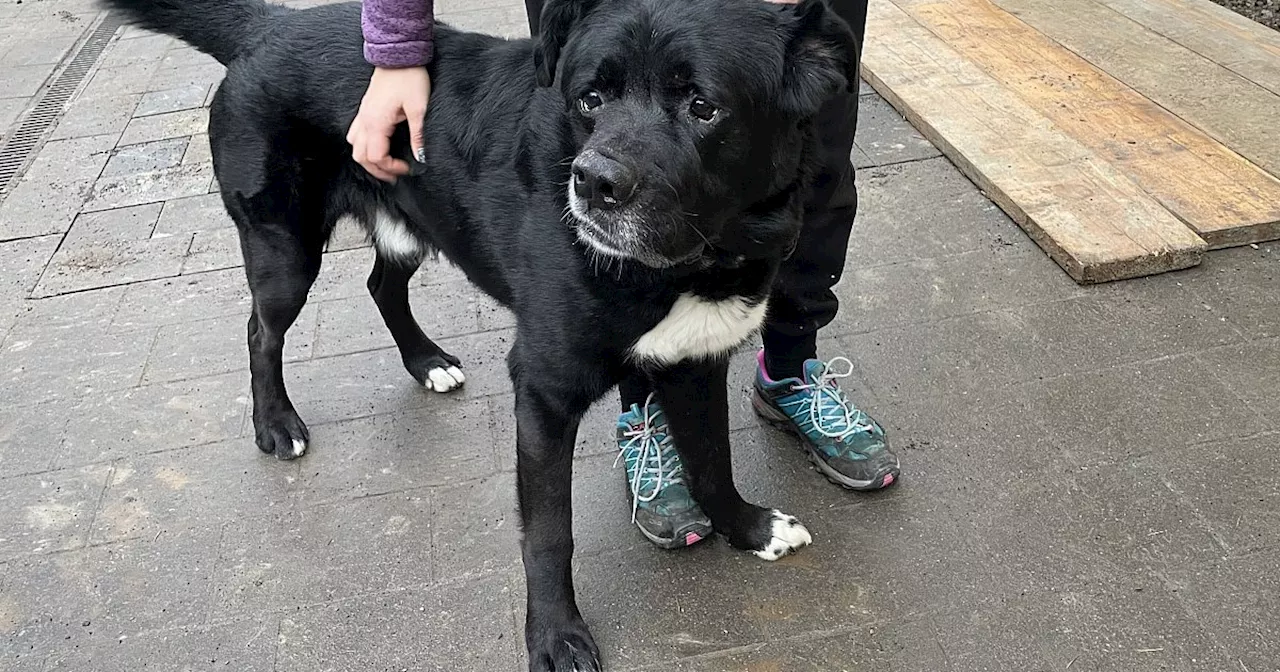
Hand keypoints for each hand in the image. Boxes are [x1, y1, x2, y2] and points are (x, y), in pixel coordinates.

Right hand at [347, 66, 430, 181]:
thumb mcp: (419, 108)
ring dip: (368, 158)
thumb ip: (418, 135)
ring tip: (385, 164)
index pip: (376, 157)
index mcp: (376, 122)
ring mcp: (362, 114)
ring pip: (355, 145)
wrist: (399, 54)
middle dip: (376, 169)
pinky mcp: (365, 108)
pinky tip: (378, 145)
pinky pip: (356, 133)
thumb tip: (420, 157)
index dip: (390, 168)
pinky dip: (364, 145)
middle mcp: (364, 120)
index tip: (407, 168)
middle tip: (394, 175)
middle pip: (360, 156)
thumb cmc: (409, 77)